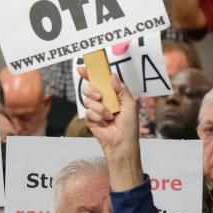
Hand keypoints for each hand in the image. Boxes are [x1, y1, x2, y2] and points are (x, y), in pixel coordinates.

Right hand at [80, 69, 142, 191]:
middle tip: (100, 96)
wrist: (122, 143)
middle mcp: (102, 101)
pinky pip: (88, 112)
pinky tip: (104, 122)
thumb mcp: (130, 104)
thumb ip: (121, 89)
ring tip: (109, 116)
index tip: (82, 68)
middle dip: (93, 90)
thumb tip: (112, 76)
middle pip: (89, 88)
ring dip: (99, 107)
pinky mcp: (90, 120)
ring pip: (87, 100)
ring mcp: (95, 110)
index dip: (90, 74)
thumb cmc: (129, 125)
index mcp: (112, 95)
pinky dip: (97, 116)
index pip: (99, 82)